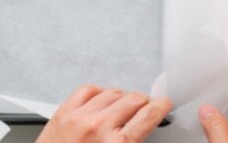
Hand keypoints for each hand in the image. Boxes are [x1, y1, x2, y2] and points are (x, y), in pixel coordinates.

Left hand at [36, 85, 172, 142]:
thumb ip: (132, 141)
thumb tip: (144, 127)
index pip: (148, 115)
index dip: (160, 106)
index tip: (163, 103)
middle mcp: (99, 127)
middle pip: (133, 99)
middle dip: (144, 101)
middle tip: (145, 105)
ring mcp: (80, 117)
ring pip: (112, 92)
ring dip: (122, 96)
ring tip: (123, 104)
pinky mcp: (63, 112)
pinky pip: (87, 90)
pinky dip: (99, 91)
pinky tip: (101, 98)